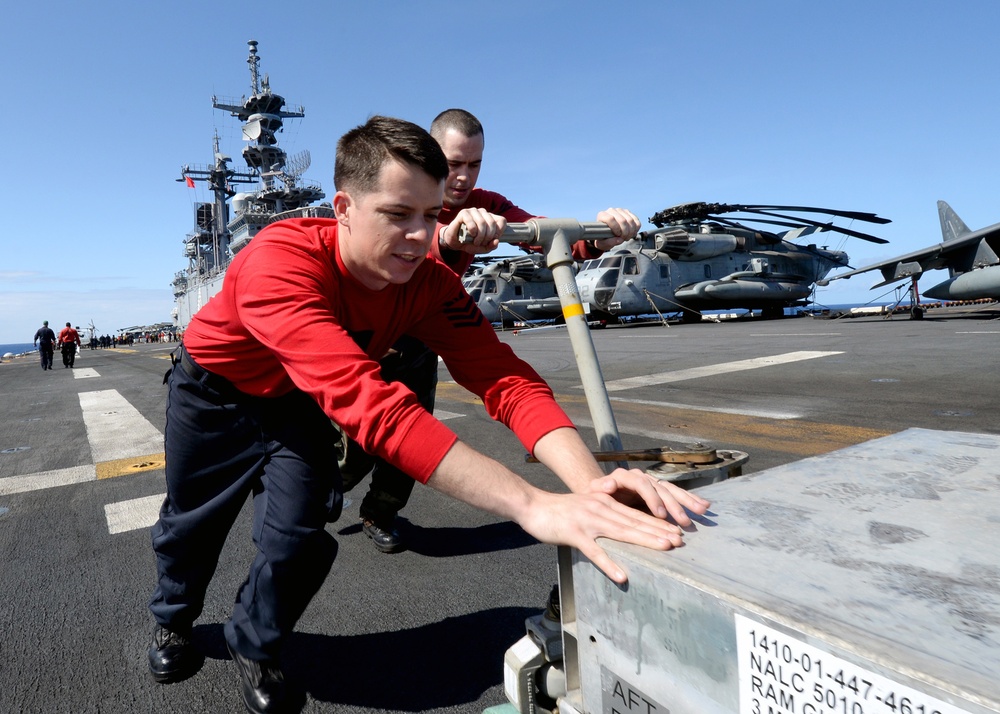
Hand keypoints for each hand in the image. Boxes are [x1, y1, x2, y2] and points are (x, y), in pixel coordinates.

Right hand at [439, 208, 507, 253]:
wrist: (455, 242)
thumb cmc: (469, 242)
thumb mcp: (482, 248)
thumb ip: (491, 246)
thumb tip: (496, 241)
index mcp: (490, 218)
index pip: (502, 221)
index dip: (499, 232)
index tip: (492, 240)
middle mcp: (483, 213)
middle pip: (492, 223)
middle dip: (488, 237)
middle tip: (481, 243)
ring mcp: (473, 211)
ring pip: (482, 222)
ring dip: (480, 236)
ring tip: (475, 241)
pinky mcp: (464, 213)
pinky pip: (471, 221)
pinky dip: (472, 231)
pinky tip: (470, 234)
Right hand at [518, 489, 694, 582]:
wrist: (533, 505)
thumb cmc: (560, 510)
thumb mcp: (587, 507)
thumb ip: (604, 515)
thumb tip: (622, 528)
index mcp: (605, 504)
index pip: (636, 514)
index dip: (657, 523)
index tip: (676, 531)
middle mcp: (601, 510)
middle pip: (634, 522)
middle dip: (659, 531)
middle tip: (680, 540)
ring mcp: (588, 522)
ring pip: (621, 532)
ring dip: (644, 540)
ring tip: (664, 549)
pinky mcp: (574, 534)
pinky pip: (594, 552)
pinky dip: (609, 564)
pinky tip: (622, 576)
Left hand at [586, 468, 709, 526]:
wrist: (599, 491)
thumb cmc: (595, 494)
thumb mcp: (593, 491)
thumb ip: (600, 488)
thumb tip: (608, 484)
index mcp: (625, 476)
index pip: (642, 484)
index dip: (653, 498)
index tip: (661, 514)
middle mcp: (641, 477)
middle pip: (661, 487)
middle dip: (675, 504)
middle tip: (685, 520)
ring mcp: (651, 483)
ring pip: (672, 489)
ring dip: (688, 501)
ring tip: (702, 511)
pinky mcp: (658, 491)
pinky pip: (676, 494)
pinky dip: (690, 499)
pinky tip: (705, 506)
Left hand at [593, 207, 640, 250]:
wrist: (606, 234)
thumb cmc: (603, 238)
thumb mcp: (602, 243)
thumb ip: (609, 243)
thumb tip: (619, 240)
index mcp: (602, 216)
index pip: (611, 219)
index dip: (616, 228)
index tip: (617, 235)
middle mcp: (611, 211)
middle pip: (622, 220)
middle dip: (625, 232)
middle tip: (623, 239)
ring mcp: (620, 211)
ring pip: (631, 220)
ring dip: (631, 232)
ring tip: (627, 237)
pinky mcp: (628, 213)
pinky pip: (636, 221)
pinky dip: (636, 229)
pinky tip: (631, 233)